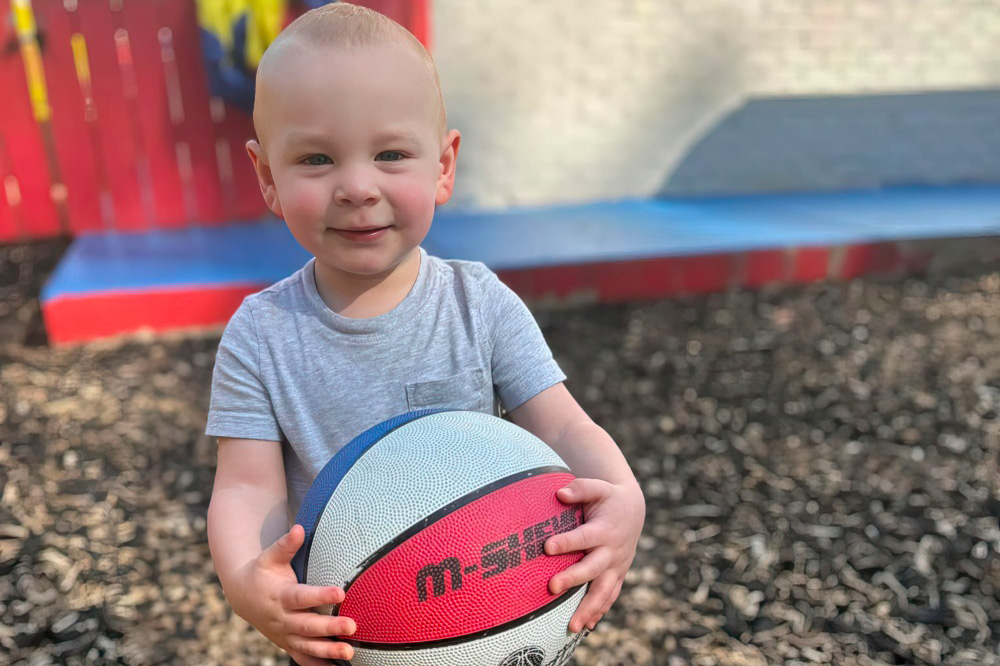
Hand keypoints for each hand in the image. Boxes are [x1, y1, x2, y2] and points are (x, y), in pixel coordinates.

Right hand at [227, 524, 356, 664]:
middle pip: (308, 626)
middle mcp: (282, 619)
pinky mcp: (288, 644)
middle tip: (352, 625)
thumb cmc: (263, 572)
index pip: (302, 597)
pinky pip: (304, 658)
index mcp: (280, 596)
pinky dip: (319, 665)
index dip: (321, 595)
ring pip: (307, 646)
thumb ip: (286, 545)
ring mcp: (285, 635)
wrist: (243, 596)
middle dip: (330, 627)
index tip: (341, 592)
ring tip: (350, 652)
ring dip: (328, 651)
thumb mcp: (270, 557)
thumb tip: (299, 528)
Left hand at [544, 478, 644, 632]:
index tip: (547, 547)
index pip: (583, 537)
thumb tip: (559, 493)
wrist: (633, 511)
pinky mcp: (617, 575)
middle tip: (552, 587)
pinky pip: (609, 596)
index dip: (566, 542)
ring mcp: (616, 566)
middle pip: (592, 568)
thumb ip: (580, 488)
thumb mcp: (598, 488)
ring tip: (572, 626)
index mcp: (605, 529)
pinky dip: (599, 611)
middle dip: (573, 578)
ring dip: (588, 608)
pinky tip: (586, 626)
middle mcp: (612, 551)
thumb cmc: (609, 498)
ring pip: (603, 591)